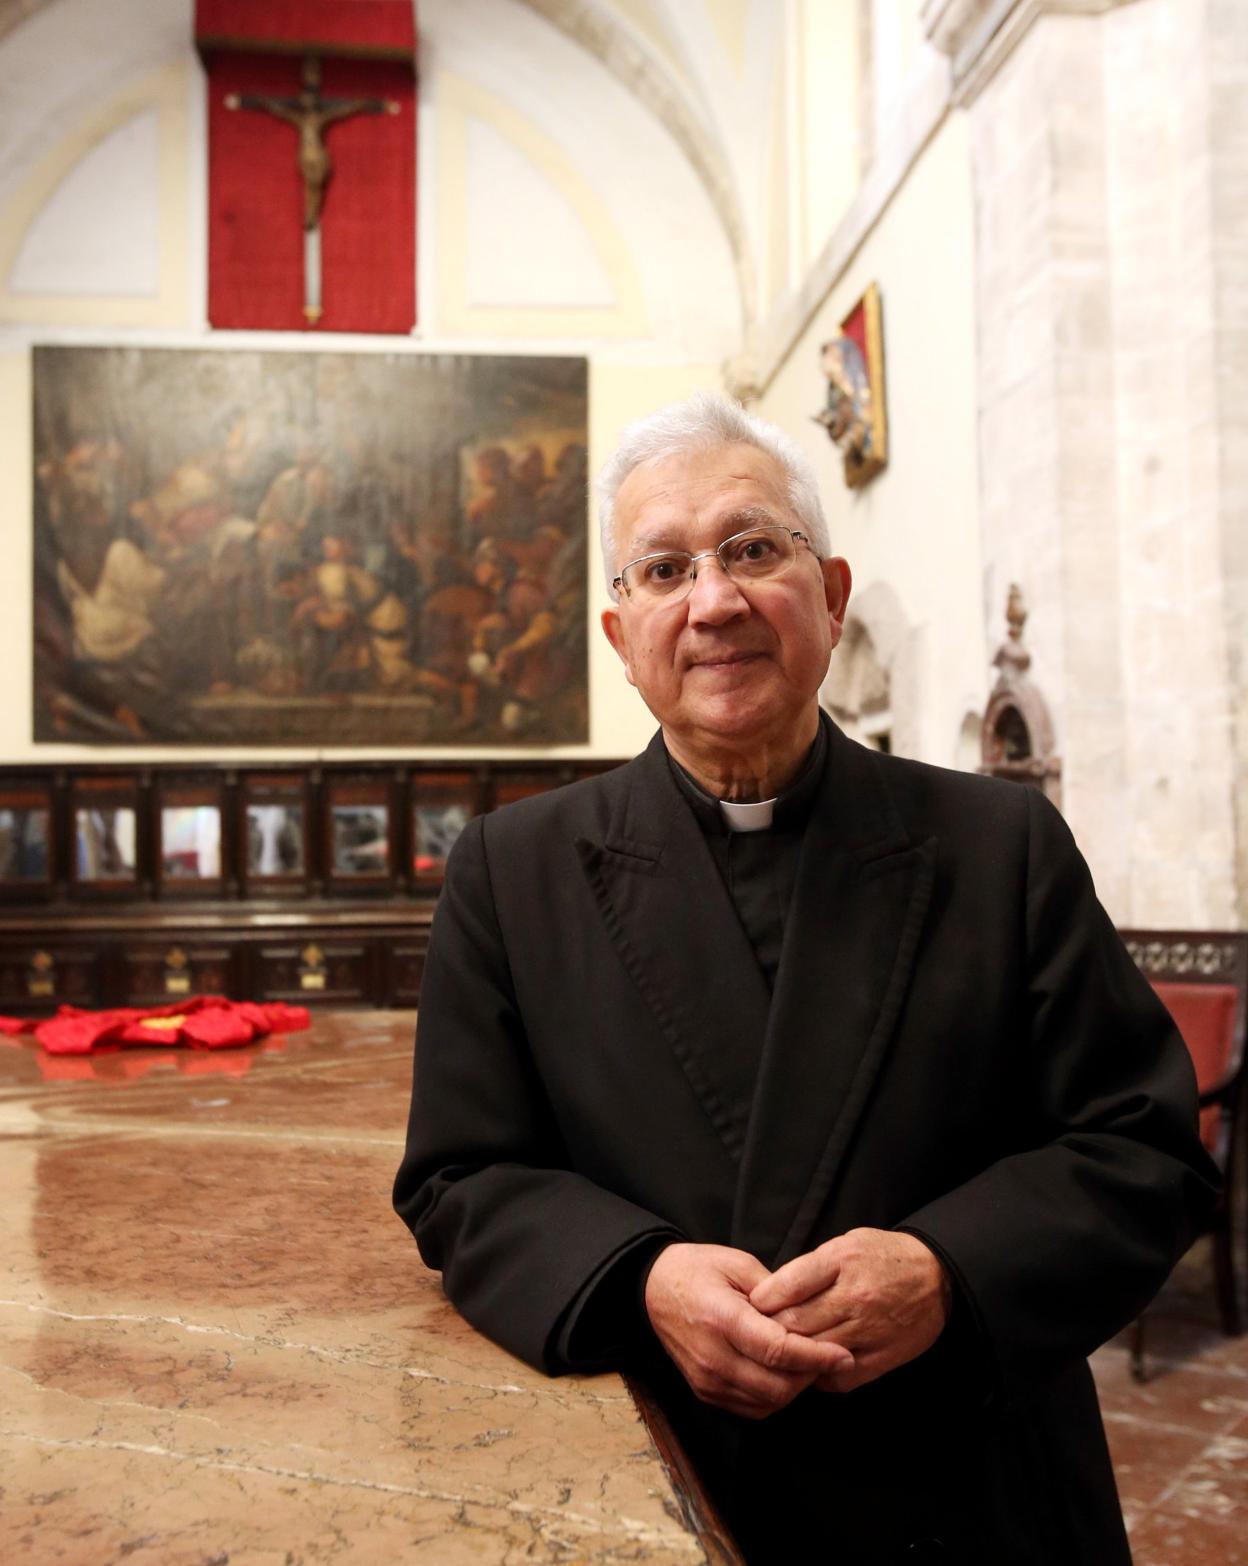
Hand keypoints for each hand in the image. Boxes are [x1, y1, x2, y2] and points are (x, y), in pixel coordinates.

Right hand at [644, 1242, 853, 1418]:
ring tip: (806, 1363)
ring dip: (794, 1388)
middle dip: (810, 1375)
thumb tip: (810, 1317)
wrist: (653, 1289)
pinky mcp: (705, 1392)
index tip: (843, 1355)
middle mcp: (713, 1356)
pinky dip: (774, 1397)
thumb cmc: (698, 1269)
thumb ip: (776, 1291)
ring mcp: (706, 1379)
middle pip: (776, 1386)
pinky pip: (751, 1408)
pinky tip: (782, 1374)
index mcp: (722, 1318)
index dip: (816, 1356)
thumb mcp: (738, 1263)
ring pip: (767, 1403)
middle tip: (827, 1355)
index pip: (777, 1350)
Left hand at [748, 1229, 950, 1393]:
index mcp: (840, 1260)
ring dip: (791, 1357)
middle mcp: (854, 1295)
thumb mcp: (844, 1244)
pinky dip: (820, 1377)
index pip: (785, 1286)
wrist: (936, 1275)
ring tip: (777, 1356)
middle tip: (754, 1337)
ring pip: (814, 1352)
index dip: (760, 1301)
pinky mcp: (884, 1356)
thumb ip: (810, 1269)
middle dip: (768, 1332)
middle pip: (794, 1324)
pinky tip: (811, 1369)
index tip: (748, 1308)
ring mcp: (870, 1329)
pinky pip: (840, 1377)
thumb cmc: (882, 1256)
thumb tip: (771, 1294)